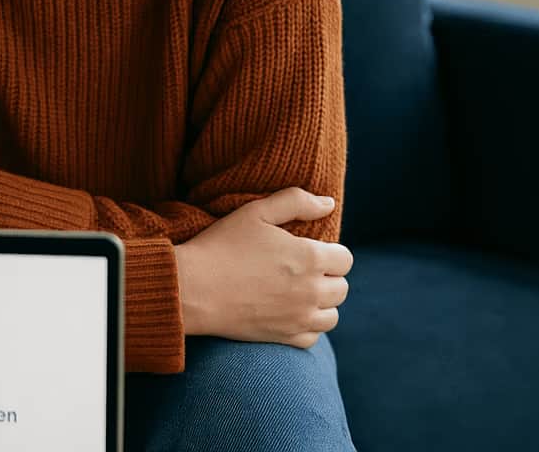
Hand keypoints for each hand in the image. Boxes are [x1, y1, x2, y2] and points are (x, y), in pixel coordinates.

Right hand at [174, 187, 352, 348]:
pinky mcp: (285, 337)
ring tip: (297, 292)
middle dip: (327, 277)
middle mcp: (312, 290)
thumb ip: (296, 201)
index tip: (309, 249)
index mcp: (310, 257)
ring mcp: (300, 317)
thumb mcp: (255, 211)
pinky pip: (313, 337)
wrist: (193, 288)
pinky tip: (289, 313)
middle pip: (342, 287)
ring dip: (321, 303)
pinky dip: (307, 326)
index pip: (345, 259)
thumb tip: (328, 204)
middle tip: (300, 269)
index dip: (330, 251)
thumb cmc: (222, 245)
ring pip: (332, 315)